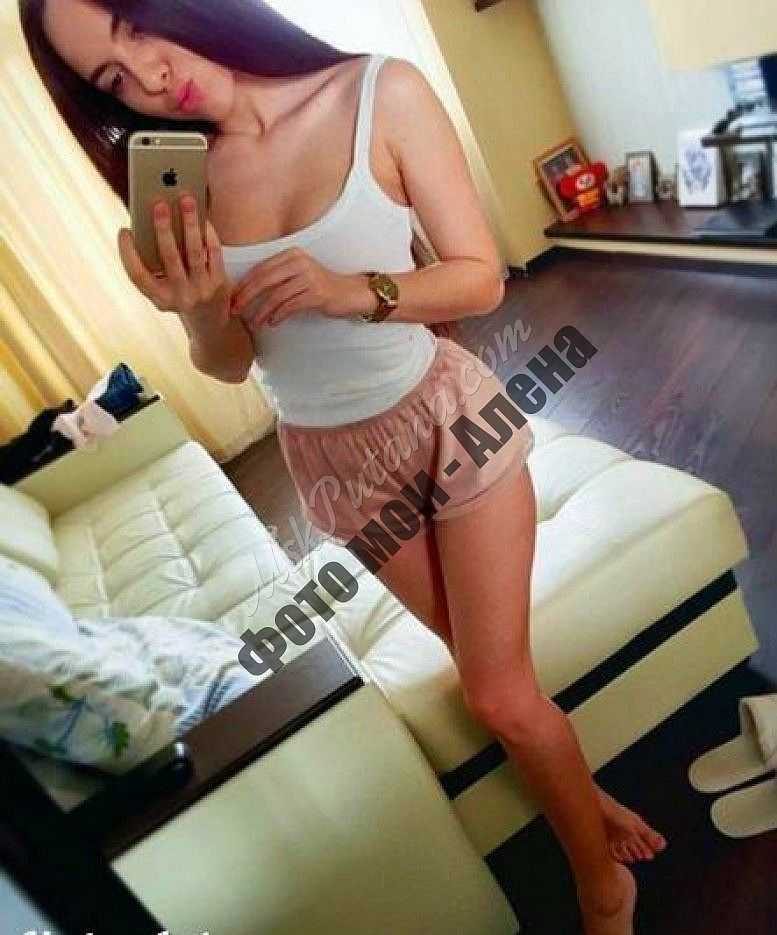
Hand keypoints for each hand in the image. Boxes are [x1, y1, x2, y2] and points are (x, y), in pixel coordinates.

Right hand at [118, 194, 231, 323]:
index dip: (128, 253)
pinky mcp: (219, 284)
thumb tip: (154, 220)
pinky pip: (214, 253)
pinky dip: (208, 233)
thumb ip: (154, 261)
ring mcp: (201, 291)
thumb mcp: (163, 285)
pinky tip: (203, 217)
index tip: (124, 230)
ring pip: (195, 252)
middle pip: (169, 258)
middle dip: (163, 229)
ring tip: (186, 200)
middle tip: (159, 204)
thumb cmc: (179, 291)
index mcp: (158, 298)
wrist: (210, 319)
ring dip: (190, 223)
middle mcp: (179, 297)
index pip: (137, 275)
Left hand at [228, 246, 359, 330]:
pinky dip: (278, 315)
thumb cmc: (320, 287)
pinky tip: (272, 323)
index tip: (232, 298)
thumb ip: (278, 277)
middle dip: (247, 297)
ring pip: (276, 295)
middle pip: (264, 280)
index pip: (260, 269)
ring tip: (254, 324)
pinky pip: (290, 305)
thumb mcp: (298, 275)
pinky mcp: (317, 294)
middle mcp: (299, 262)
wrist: (349, 293)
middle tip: (235, 311)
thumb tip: (248, 290)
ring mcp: (309, 277)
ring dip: (262, 312)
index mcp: (291, 255)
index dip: (244, 284)